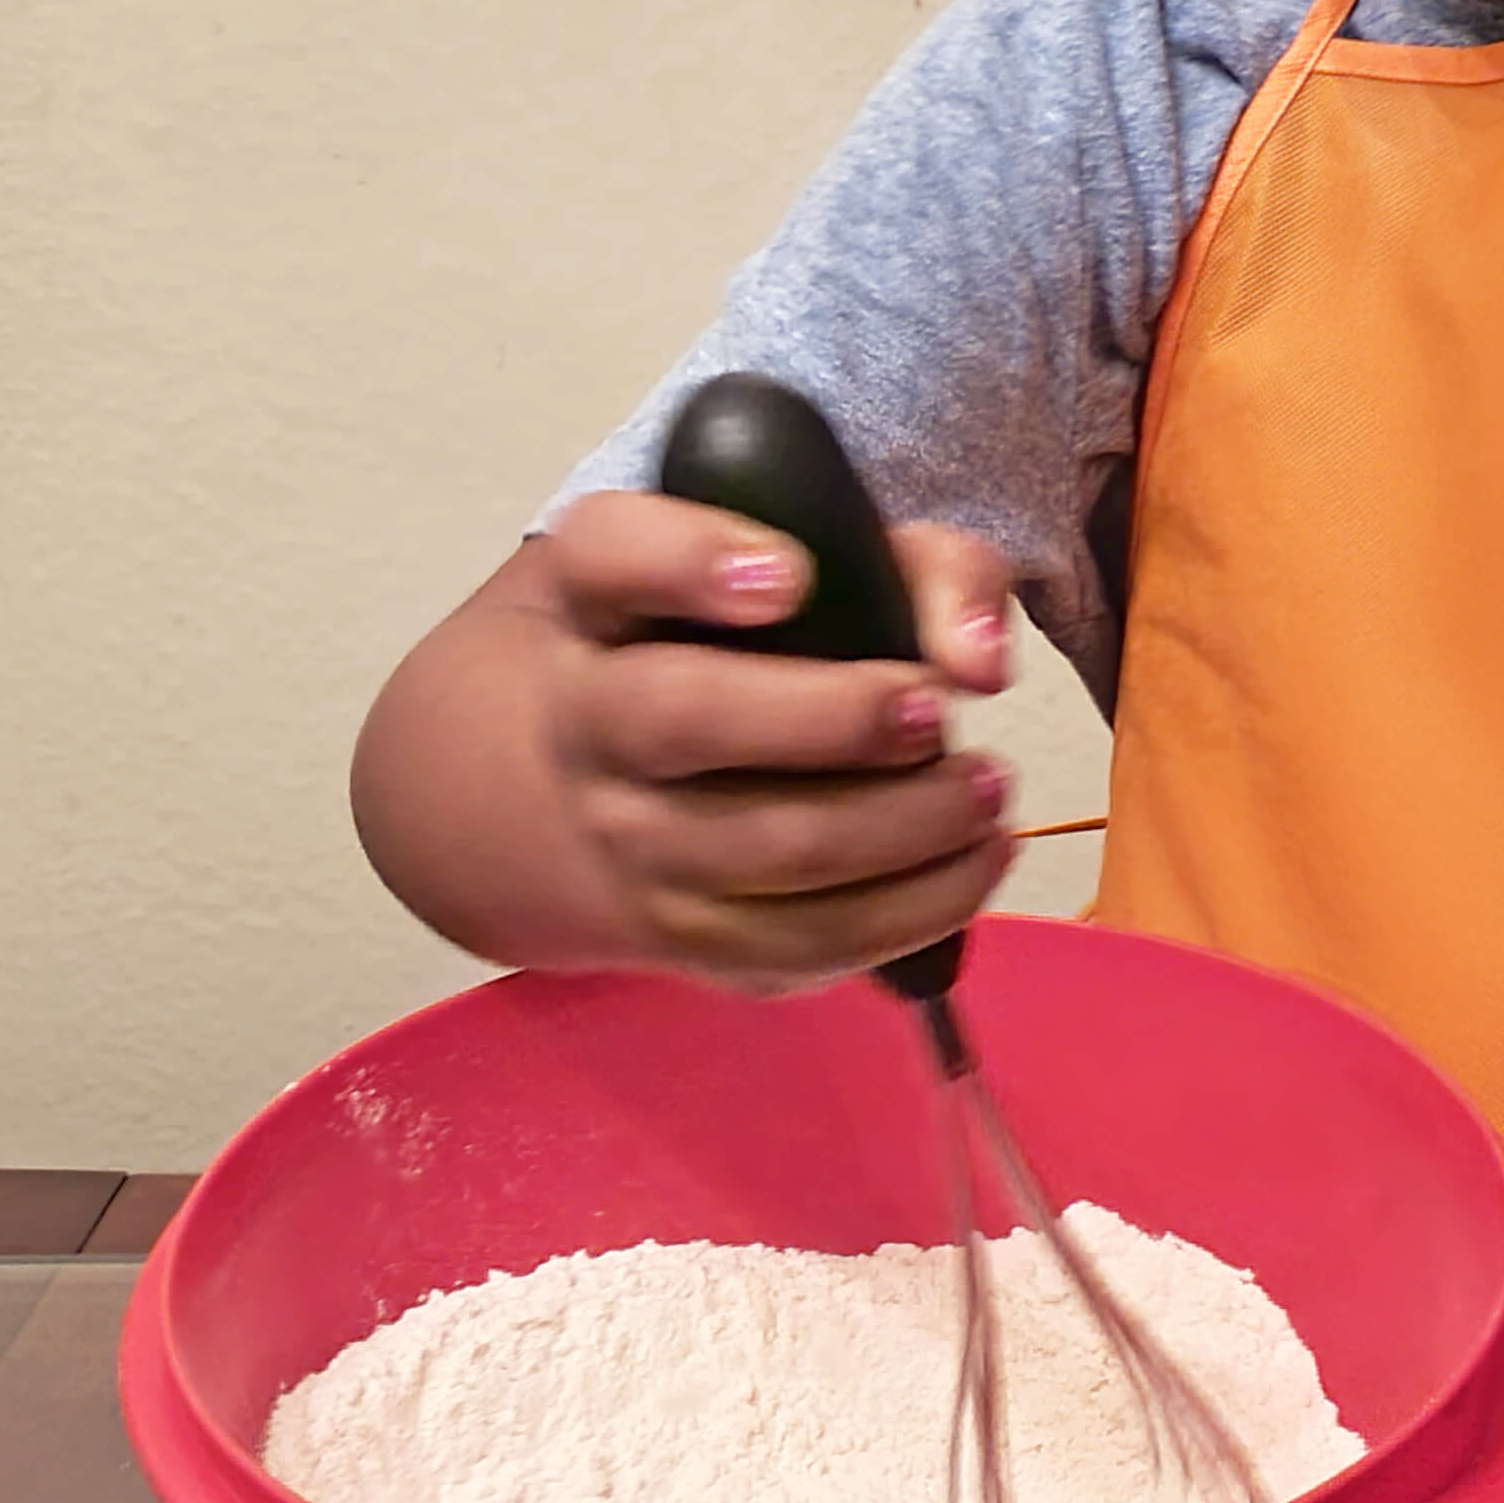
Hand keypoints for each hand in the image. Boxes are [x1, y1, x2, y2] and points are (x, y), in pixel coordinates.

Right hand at [527, 488, 1019, 993]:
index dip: (695, 561)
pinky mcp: (674, 936)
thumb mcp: (765, 569)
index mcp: (591, 601)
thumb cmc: (686, 652)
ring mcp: (623, 842)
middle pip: (686, 719)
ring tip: (985, 791)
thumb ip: (907, 570)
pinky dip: (904, 914)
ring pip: (762, 851)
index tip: (791, 575)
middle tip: (933, 709)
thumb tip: (980, 659)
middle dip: (830, 718)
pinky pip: (792, 946)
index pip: (613, 556)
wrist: (518, 799)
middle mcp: (587, 722)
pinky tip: (973, 863)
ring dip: (900, 828)